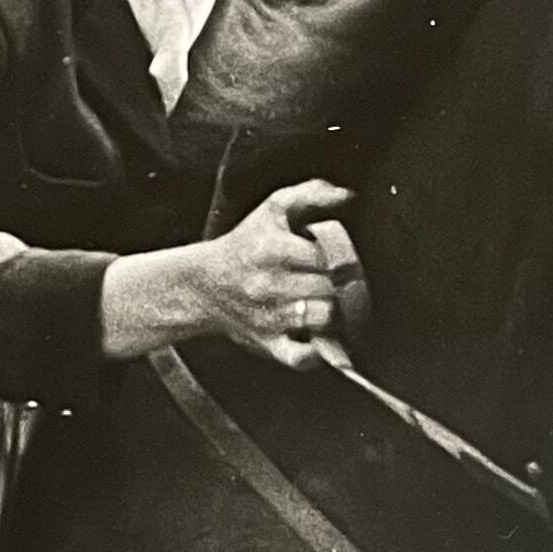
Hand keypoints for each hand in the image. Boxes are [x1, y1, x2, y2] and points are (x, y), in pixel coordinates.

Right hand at [199, 181, 352, 369]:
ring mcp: (269, 318)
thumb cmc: (247, 245)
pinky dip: (320, 353)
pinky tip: (326, 338)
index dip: (344, 258)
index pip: (326, 256)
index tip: (344, 259)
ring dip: (336, 312)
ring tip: (335, 304)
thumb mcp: (272, 209)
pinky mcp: (269, 344)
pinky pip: (303, 357)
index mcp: (272, 249)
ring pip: (322, 318)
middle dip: (343, 285)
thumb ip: (312, 194)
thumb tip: (348, 196)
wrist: (204, 285)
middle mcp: (269, 284)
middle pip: (329, 287)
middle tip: (345, 283)